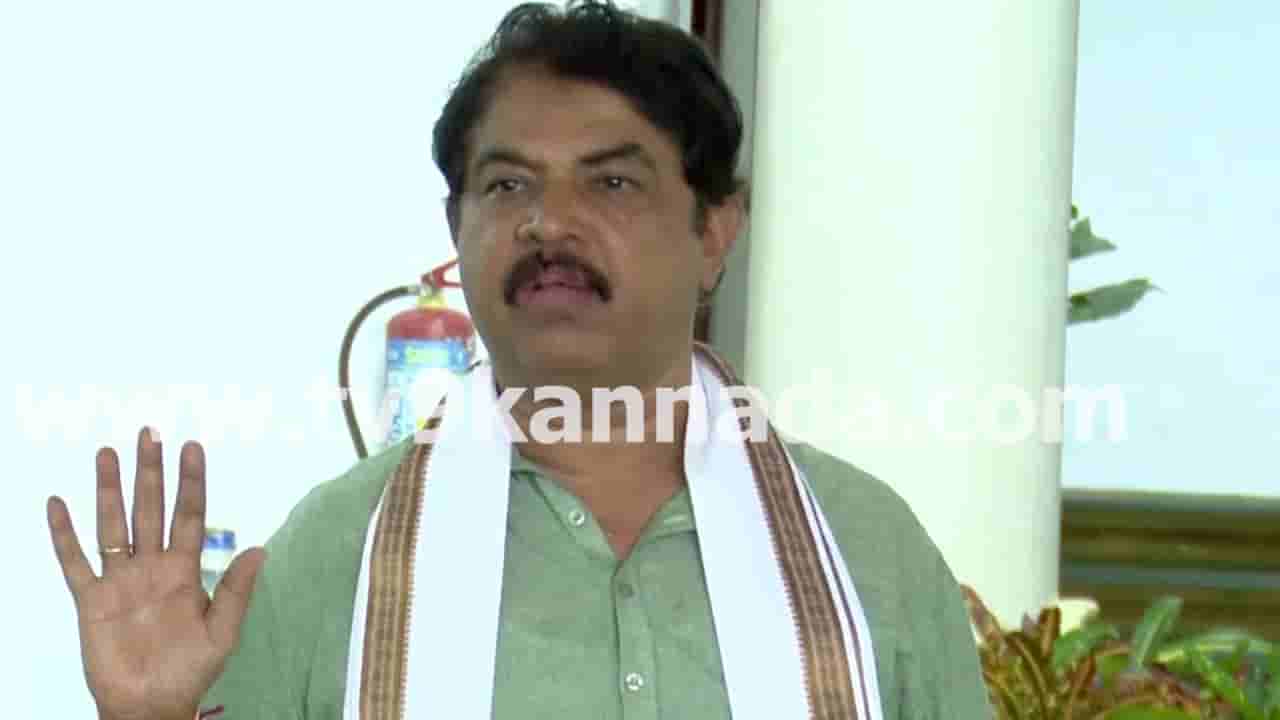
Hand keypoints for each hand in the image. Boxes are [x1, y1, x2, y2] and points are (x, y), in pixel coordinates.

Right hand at [47, 427, 265, 719]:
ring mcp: (120, 581)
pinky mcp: (91, 601)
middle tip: (149, 432)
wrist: (151, 705)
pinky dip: (64, 534)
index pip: (190, 515)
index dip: (191, 481)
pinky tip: (58, 503)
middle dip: (150, 472)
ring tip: (106, 453)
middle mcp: (152, 567)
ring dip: (109, 490)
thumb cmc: (191, 670)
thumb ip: (238, 591)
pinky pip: (74, 562)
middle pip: (150, 509)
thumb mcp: (223, 632)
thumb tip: (262, 548)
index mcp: (185, 571)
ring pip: (113, 525)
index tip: (192, 446)